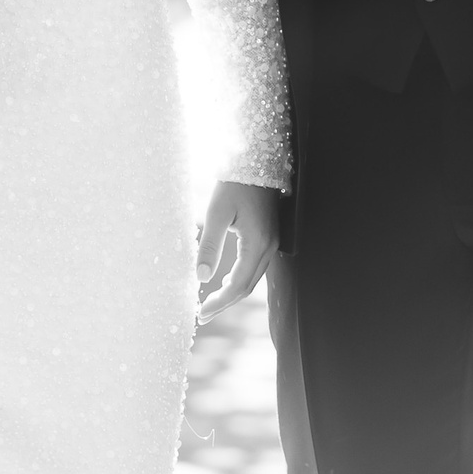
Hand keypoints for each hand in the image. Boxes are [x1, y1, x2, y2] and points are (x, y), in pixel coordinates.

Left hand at [196, 181, 277, 314]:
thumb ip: (210, 246)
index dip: (219, 302)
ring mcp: (272, 242)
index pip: (238, 285)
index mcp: (257, 244)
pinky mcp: (269, 236)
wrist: (257, 159)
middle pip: (247, 287)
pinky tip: (226, 278)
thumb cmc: (234, 183)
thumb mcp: (217, 213)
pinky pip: (256, 266)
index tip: (201, 313)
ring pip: (253, 278)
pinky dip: (240, 278)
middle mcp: (269, 247)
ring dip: (233, 292)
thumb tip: (201, 277)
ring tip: (211, 301)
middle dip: (225, 302)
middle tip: (203, 314)